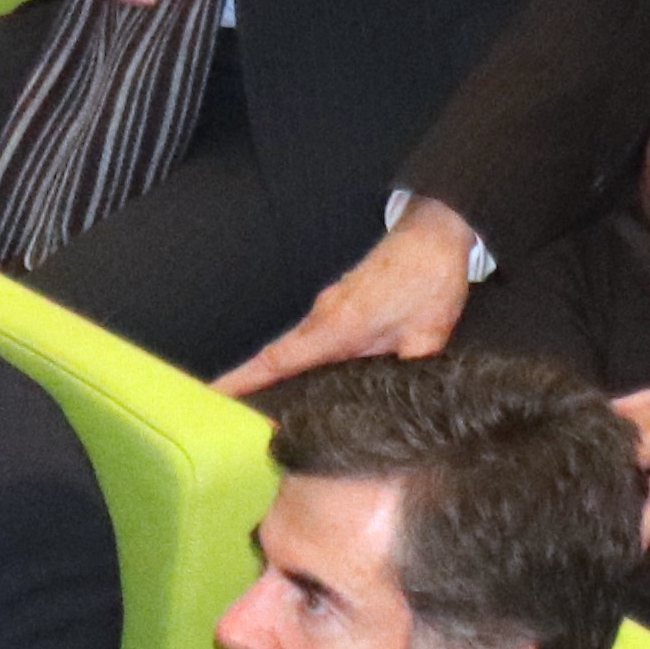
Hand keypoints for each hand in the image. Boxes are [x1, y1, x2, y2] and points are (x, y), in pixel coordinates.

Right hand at [220, 200, 476, 396]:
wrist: (435, 231)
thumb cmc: (429, 277)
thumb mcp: (429, 336)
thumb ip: (410, 375)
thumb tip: (407, 409)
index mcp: (337, 327)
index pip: (278, 360)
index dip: (244, 381)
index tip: (214, 396)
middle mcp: (324, 315)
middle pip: (278, 356)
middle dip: (253, 384)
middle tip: (239, 418)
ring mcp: (330, 305)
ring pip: (298, 345)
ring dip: (284, 371)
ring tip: (275, 405)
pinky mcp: (343, 300)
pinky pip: (315, 334)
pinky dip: (307, 356)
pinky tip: (319, 374)